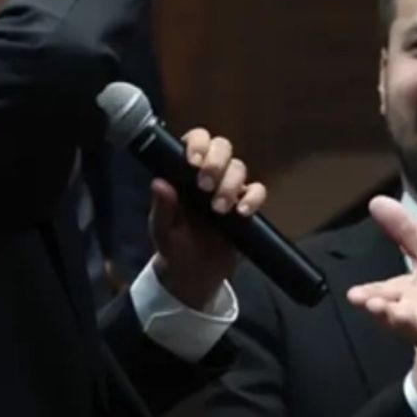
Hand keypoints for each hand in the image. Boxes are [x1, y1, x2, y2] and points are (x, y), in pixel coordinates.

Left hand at [151, 128, 266, 308]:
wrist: (195, 276)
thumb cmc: (174, 248)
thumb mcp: (162, 231)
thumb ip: (162, 208)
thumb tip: (158, 183)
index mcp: (184, 173)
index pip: (195, 141)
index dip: (197, 143)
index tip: (193, 161)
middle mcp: (209, 174)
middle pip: (222, 146)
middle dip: (216, 161)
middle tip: (205, 185)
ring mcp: (229, 188)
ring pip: (239, 167)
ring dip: (230, 184)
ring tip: (218, 209)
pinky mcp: (246, 205)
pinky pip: (258, 191)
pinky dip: (253, 199)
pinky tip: (241, 213)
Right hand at [348, 196, 416, 382]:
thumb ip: (407, 234)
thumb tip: (376, 200)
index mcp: (407, 299)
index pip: (382, 297)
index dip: (368, 296)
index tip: (353, 295)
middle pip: (397, 315)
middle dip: (384, 311)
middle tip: (370, 305)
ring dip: (408, 323)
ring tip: (398, 316)